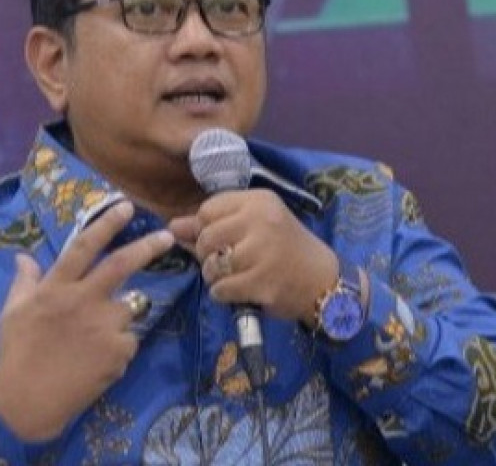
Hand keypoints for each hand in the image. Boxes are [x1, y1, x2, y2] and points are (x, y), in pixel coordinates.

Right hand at [0, 202, 173, 439]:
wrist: (28, 402)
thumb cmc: (16, 355)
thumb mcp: (12, 313)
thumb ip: (24, 282)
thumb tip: (23, 257)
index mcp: (55, 288)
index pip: (84, 246)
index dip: (106, 223)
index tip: (126, 206)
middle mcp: (83, 300)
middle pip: (122, 265)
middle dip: (148, 246)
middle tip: (168, 236)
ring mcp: (103, 326)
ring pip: (129, 306)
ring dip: (123, 314)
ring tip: (97, 337)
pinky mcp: (118, 351)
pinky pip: (129, 339)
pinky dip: (120, 345)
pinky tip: (99, 360)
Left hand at [168, 190, 337, 325]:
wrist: (323, 280)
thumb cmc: (286, 249)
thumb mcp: (256, 226)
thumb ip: (215, 224)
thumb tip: (172, 227)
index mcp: (259, 201)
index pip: (208, 209)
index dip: (205, 228)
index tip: (221, 240)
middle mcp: (261, 222)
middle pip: (206, 238)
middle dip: (207, 255)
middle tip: (226, 262)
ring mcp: (262, 252)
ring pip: (211, 266)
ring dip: (215, 277)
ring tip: (233, 277)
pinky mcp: (262, 282)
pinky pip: (221, 289)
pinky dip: (224, 294)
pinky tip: (240, 291)